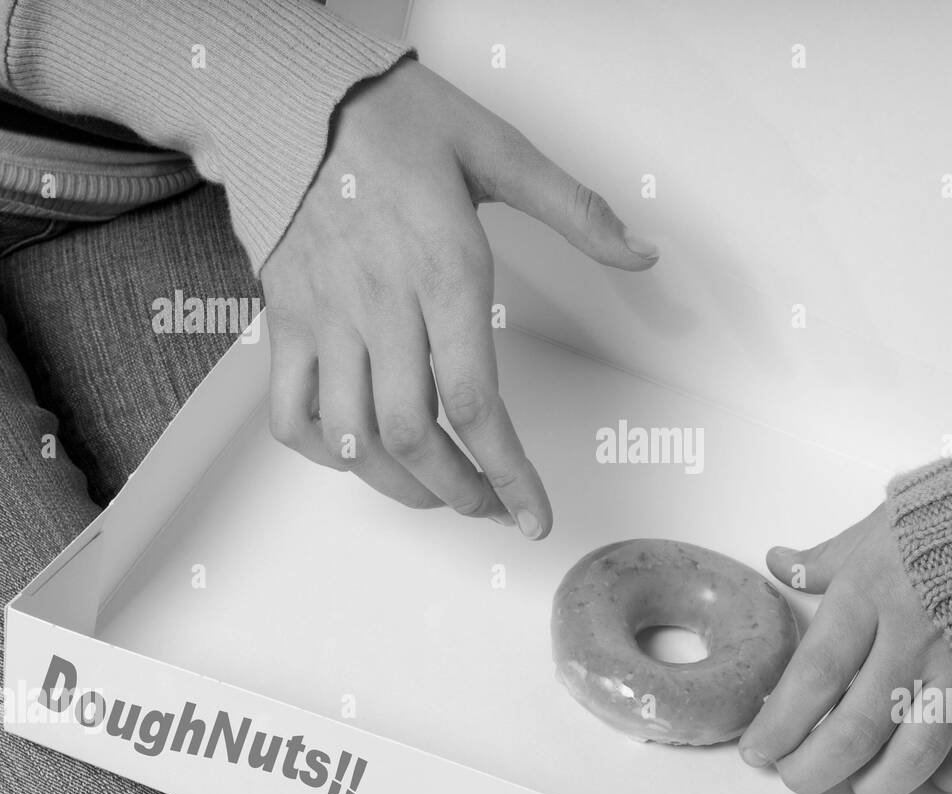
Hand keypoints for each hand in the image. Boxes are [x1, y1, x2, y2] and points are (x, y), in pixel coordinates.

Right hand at [261, 59, 658, 535]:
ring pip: (352, 437)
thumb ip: (577, 211)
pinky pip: (289, 412)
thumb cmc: (400, 122)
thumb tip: (643, 253)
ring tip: (441, 494)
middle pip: (414, 436)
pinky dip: (325, 454)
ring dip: (401, 486)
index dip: (508, 472)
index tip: (533, 516)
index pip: (474, 401)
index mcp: (444, 272)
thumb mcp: (501, 152)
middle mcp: (380, 306)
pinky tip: (361, 457)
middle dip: (461, 491)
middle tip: (492, 506)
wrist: (295, 94)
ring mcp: (324, 317)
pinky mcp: (283, 319)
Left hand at [739, 505, 951, 793]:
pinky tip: (935, 777)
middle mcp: (913, 636)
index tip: (758, 750)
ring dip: (881, 785)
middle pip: (855, 728)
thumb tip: (777, 562)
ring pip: (916, 752)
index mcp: (870, 593)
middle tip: (795, 779)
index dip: (781, 724)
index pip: (814, 676)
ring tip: (860, 789)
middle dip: (815, 768)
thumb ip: (826, 558)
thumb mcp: (879, 525)